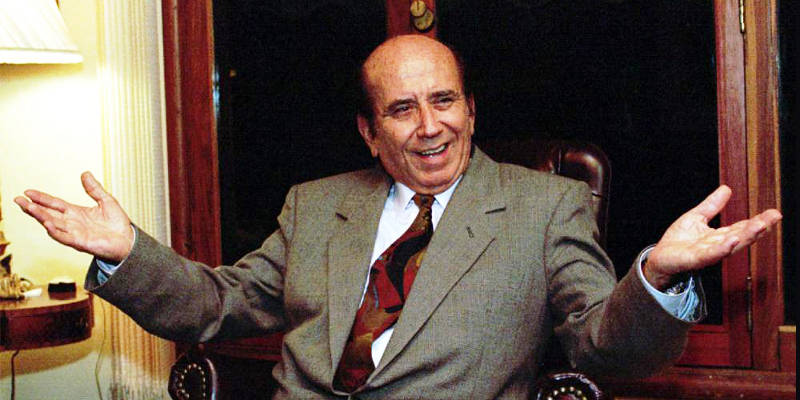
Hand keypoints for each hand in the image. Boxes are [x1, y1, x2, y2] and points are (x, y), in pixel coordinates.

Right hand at [14, 172, 134, 262]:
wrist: (128, 241)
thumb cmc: (118, 224)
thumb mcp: (106, 201)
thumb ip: (94, 189)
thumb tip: (85, 173)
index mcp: (76, 213)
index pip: (54, 204)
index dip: (41, 198)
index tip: (27, 192)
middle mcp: (72, 223)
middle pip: (48, 214)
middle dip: (33, 207)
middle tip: (18, 199)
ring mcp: (75, 233)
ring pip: (52, 224)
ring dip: (40, 216)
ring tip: (28, 208)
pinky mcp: (81, 243)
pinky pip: (64, 237)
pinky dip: (55, 231)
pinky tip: (47, 224)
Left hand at [643, 185, 781, 289]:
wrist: (659, 259)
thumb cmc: (678, 242)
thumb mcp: (696, 217)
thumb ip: (712, 205)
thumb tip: (726, 189)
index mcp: (719, 236)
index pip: (742, 227)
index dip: (758, 221)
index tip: (774, 213)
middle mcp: (717, 246)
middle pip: (741, 236)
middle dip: (758, 228)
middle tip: (773, 217)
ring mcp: (707, 254)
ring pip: (730, 246)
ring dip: (745, 237)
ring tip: (759, 226)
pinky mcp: (695, 260)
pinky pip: (710, 255)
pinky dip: (722, 249)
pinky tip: (731, 241)